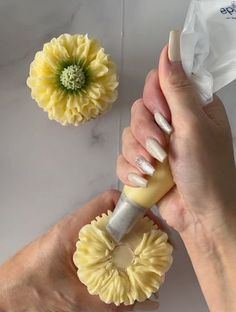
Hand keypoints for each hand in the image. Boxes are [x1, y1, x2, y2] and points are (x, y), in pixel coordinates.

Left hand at [0, 190, 158, 311]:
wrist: (3, 294)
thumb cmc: (29, 289)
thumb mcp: (72, 298)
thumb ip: (108, 302)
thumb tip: (143, 305)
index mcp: (74, 228)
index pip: (109, 201)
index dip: (134, 208)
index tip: (153, 225)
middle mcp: (75, 228)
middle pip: (114, 215)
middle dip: (138, 227)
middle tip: (156, 246)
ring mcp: (73, 238)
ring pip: (108, 230)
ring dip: (127, 240)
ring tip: (146, 258)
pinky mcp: (72, 250)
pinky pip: (100, 243)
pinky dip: (115, 252)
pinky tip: (125, 269)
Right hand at [117, 45, 235, 236]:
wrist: (201, 218)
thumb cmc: (207, 173)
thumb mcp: (194, 126)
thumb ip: (177, 88)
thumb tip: (171, 44)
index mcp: (193, 107)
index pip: (160, 83)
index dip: (156, 99)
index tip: (166, 118)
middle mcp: (174, 123)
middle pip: (139, 109)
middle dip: (146, 132)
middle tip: (161, 149)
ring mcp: (157, 146)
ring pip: (128, 135)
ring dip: (137, 154)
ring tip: (154, 170)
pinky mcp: (145, 167)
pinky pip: (123, 159)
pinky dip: (130, 171)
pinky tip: (144, 181)